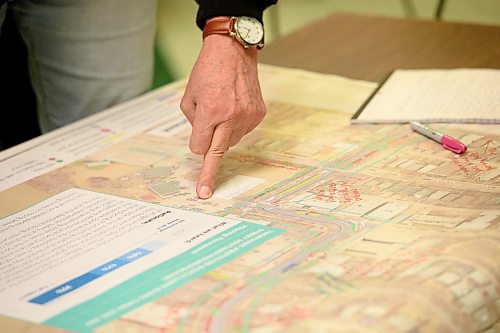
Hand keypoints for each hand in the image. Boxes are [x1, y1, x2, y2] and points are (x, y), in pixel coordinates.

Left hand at [181, 35, 265, 198]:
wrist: (233, 52)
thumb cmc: (207, 72)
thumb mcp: (189, 97)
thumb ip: (193, 123)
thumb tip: (202, 142)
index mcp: (211, 112)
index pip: (200, 146)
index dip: (196, 147)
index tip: (199, 181)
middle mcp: (231, 117)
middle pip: (217, 153)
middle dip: (209, 173)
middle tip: (204, 192)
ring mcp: (247, 117)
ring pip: (230, 141)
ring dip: (222, 134)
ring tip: (222, 110)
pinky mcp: (258, 115)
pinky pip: (242, 131)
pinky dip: (235, 126)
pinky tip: (233, 108)